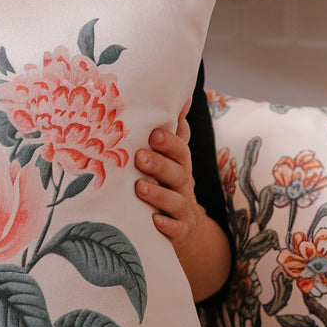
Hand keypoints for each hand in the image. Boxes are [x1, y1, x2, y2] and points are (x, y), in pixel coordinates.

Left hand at [134, 105, 200, 247]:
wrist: (187, 229)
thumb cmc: (169, 182)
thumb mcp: (171, 157)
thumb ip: (172, 130)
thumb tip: (180, 94)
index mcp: (179, 164)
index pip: (180, 149)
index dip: (169, 142)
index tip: (153, 133)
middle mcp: (183, 184)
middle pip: (177, 172)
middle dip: (159, 163)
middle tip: (139, 157)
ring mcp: (182, 209)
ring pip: (176, 200)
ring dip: (159, 193)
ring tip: (139, 187)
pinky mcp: (180, 232)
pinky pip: (177, 229)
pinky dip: (167, 225)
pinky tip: (154, 221)